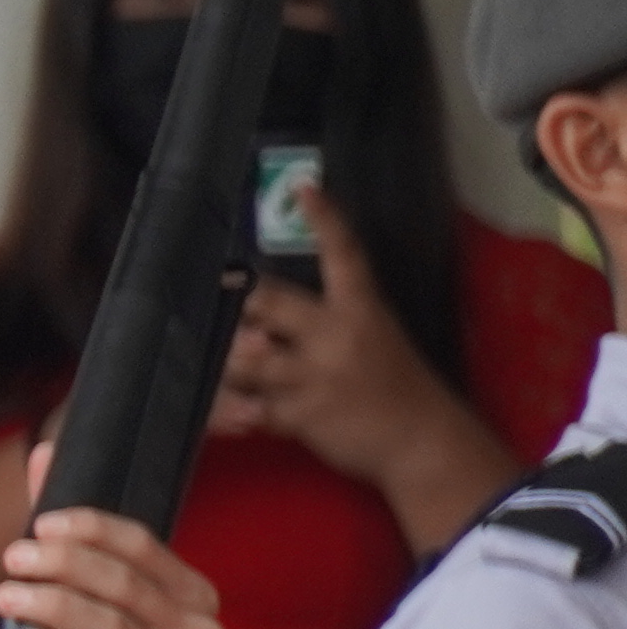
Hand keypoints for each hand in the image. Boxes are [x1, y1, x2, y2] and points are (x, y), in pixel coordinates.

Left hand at [0, 505, 221, 628]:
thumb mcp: (79, 601)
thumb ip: (64, 532)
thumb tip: (41, 453)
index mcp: (192, 597)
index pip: (143, 547)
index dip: (92, 530)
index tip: (42, 525)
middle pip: (123, 584)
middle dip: (62, 567)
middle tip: (11, 562)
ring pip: (110, 628)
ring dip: (51, 607)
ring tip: (6, 598)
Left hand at [212, 185, 515, 548]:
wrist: (421, 441)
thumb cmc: (391, 382)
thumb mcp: (372, 336)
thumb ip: (319, 322)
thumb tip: (254, 320)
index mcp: (361, 309)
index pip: (344, 255)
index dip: (325, 220)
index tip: (304, 187)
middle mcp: (337, 335)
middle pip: (269, 302)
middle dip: (236, 302)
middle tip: (210, 293)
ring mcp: (318, 376)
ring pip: (245, 357)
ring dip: (223, 361)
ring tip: (205, 361)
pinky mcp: (302, 415)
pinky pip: (248, 407)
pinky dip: (229, 411)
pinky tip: (222, 413)